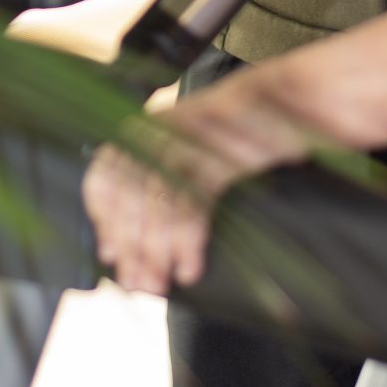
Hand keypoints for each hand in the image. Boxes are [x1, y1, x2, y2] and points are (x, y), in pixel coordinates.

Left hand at [84, 69, 314, 294]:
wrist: (282, 102)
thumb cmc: (235, 135)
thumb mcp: (189, 153)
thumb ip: (161, 181)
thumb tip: (138, 240)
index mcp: (144, 131)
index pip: (105, 176)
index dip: (103, 220)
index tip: (110, 254)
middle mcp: (157, 134)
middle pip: (128, 198)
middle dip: (131, 248)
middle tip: (139, 284)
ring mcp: (186, 143)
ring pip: (155, 205)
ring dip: (156, 252)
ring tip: (162, 282)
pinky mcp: (214, 155)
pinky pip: (191, 205)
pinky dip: (186, 243)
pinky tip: (190, 267)